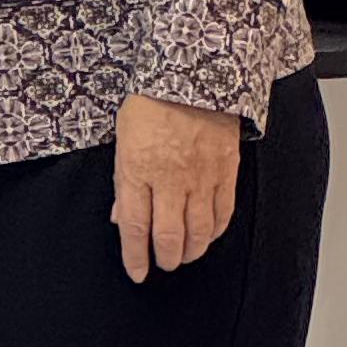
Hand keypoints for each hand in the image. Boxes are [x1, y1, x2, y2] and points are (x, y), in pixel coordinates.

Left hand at [112, 92, 241, 280]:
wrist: (192, 73)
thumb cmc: (152, 100)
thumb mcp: (123, 138)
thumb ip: (124, 181)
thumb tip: (121, 216)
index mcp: (137, 169)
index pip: (134, 227)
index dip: (135, 257)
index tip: (137, 273)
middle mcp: (169, 179)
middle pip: (168, 237)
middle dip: (165, 258)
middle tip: (163, 263)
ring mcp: (200, 178)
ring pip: (198, 233)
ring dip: (191, 251)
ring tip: (185, 255)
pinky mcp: (225, 172)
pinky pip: (223, 214)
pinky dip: (215, 231)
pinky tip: (209, 235)